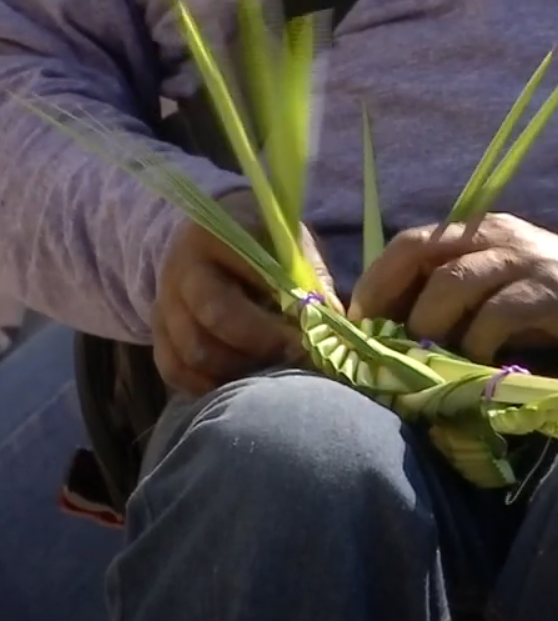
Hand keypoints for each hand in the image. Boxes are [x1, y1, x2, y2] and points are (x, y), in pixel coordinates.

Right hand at [151, 189, 342, 395]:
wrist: (214, 234)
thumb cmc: (263, 242)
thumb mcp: (289, 244)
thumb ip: (310, 277)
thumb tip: (335, 320)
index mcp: (217, 237)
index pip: (247, 277)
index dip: (279, 314)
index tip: (308, 335)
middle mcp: (182, 270)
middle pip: (216, 318)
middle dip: (260, 344)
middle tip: (293, 355)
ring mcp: (165, 303)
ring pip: (193, 352)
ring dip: (236, 370)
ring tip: (271, 371)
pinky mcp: (158, 332)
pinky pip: (173, 369)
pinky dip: (205, 385)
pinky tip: (238, 385)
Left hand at [349, 213, 557, 363]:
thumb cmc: (540, 297)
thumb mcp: (488, 289)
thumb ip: (447, 300)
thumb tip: (392, 336)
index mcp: (469, 232)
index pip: (407, 244)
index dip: (376, 282)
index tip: (357, 325)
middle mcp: (489, 235)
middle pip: (420, 253)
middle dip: (392, 302)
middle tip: (382, 346)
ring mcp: (519, 259)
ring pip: (454, 281)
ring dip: (430, 324)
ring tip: (426, 359)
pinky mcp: (547, 289)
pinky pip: (499, 313)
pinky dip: (478, 341)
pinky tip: (477, 364)